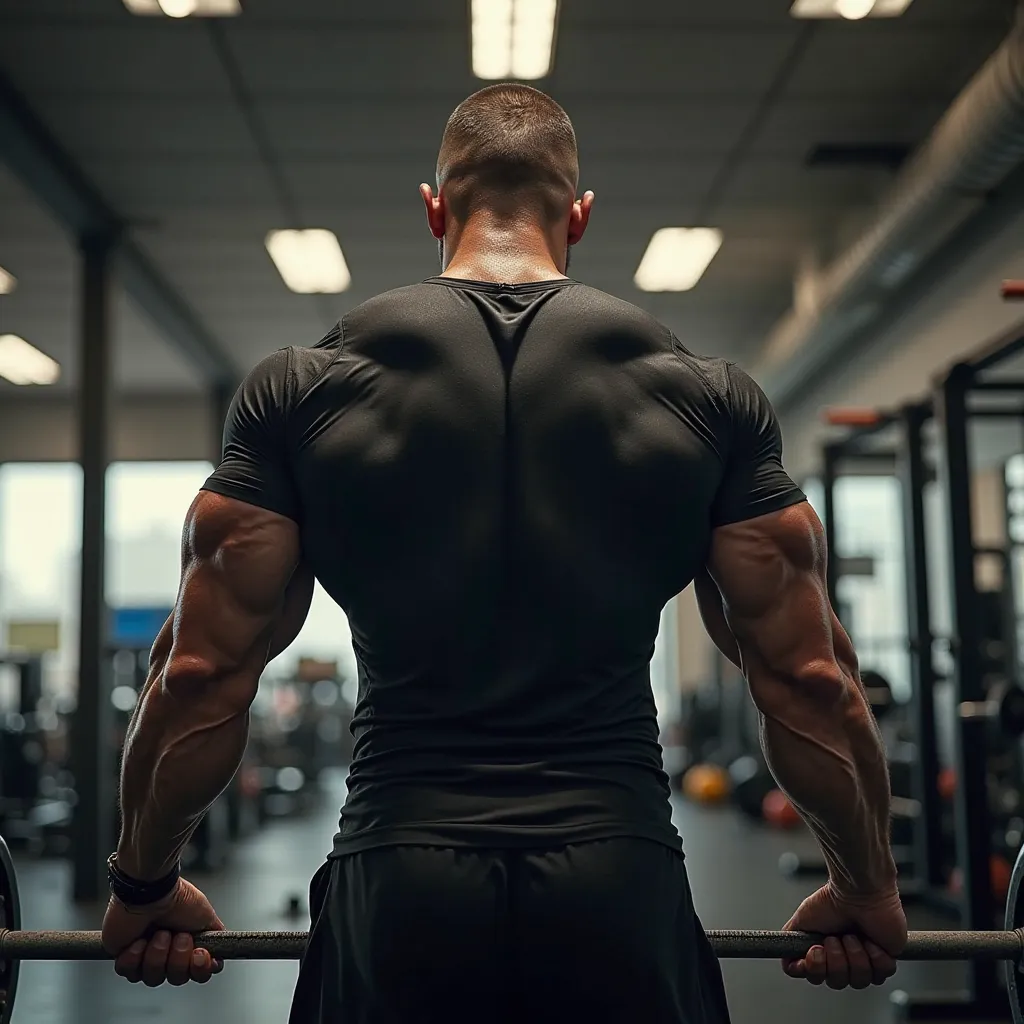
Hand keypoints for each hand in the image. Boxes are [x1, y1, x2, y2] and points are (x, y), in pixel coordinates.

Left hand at [101, 878, 225, 986]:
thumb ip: (215, 937)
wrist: (151, 892)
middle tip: (178, 936)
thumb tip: (219, 956)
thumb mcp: (206, 915)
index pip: (197, 972)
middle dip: (177, 958)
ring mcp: (145, 957)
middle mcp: (168, 953)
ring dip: (157, 955)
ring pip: (153, 978)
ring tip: (157, 933)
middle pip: (177, 978)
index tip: (199, 955)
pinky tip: (139, 940)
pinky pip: (130, 973)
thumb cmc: (178, 898)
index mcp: (188, 945)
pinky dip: (136, 956)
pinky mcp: (124, 957)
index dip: (199, 969)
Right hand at [782, 883, 906, 989]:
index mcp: (823, 952)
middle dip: (836, 960)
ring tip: (854, 935)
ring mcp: (865, 961)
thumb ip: (789, 941)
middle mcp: (843, 959)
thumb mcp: (801, 920)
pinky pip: (880, 974)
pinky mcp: (885, 961)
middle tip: (835, 939)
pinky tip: (871, 940)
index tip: (815, 952)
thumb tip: (786, 961)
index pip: (815, 976)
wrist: (859, 892)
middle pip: (836, 982)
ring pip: (858, 981)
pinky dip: (874, 956)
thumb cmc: (832, 901)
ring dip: (854, 956)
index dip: (815, 970)